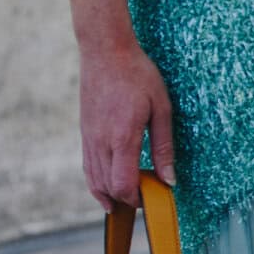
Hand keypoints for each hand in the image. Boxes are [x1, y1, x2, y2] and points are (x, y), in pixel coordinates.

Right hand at [78, 34, 175, 209]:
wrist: (105, 52)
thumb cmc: (138, 75)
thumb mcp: (161, 107)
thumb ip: (164, 146)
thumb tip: (169, 179)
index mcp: (122, 137)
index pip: (124, 184)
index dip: (137, 198)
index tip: (153, 196)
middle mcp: (101, 142)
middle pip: (109, 188)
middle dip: (128, 199)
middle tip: (147, 197)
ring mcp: (89, 139)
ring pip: (95, 181)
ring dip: (111, 195)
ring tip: (129, 201)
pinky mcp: (84, 134)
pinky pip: (88, 168)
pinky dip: (97, 184)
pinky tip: (107, 190)